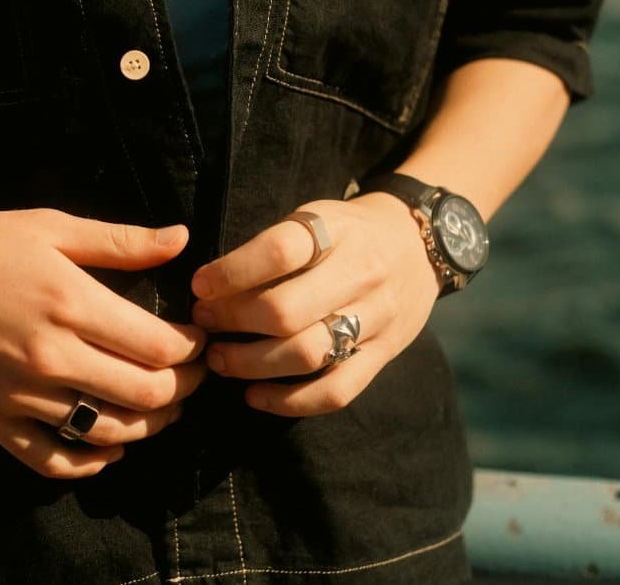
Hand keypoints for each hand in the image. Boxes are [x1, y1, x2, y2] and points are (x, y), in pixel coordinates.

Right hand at [0, 208, 208, 478]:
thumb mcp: (49, 228)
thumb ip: (119, 240)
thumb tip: (181, 238)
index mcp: (71, 303)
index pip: (160, 347)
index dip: (194, 350)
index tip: (198, 340)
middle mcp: (51, 356)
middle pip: (146, 395)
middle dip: (184, 389)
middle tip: (190, 376)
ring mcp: (20, 395)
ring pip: (108, 433)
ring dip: (148, 427)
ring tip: (161, 409)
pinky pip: (52, 461)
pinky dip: (90, 463)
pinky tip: (110, 449)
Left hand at [189, 194, 440, 416]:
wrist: (419, 245)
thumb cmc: (346, 234)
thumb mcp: (315, 218)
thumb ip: (272, 247)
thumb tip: (208, 287)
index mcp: (338, 230)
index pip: (280, 251)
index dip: (231, 272)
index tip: (200, 287)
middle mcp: (362, 274)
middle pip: (287, 311)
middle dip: (232, 322)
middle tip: (204, 325)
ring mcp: (377, 319)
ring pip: (307, 354)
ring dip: (251, 364)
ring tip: (219, 360)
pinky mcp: (383, 355)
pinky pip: (336, 391)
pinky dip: (289, 401)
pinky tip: (254, 395)